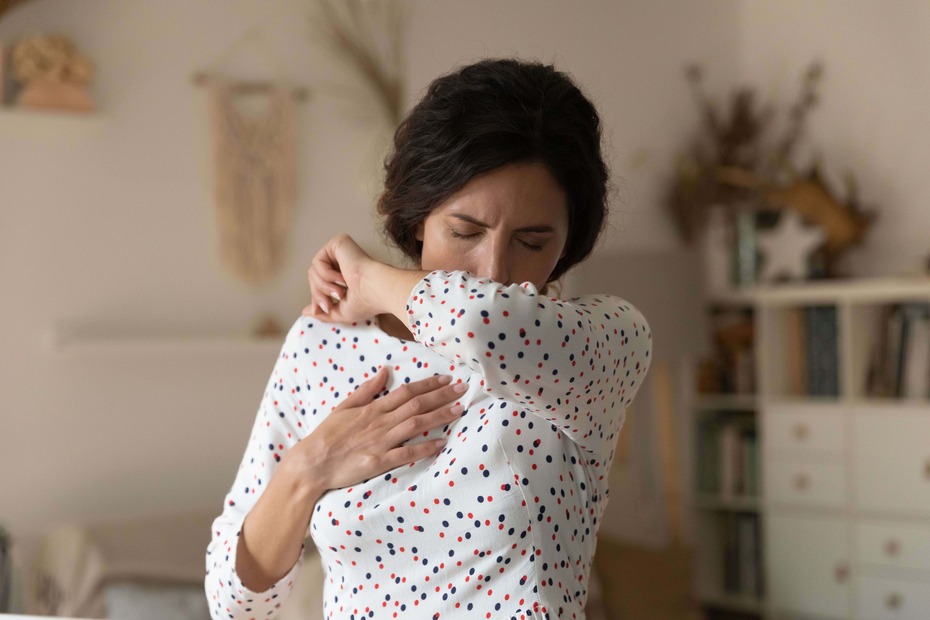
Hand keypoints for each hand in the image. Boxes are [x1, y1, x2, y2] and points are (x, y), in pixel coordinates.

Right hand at [283, 367, 466, 491]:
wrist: (312, 463)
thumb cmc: (327, 435)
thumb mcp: (344, 407)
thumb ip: (367, 390)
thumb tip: (385, 370)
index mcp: (373, 408)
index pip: (406, 392)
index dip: (429, 384)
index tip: (447, 379)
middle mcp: (380, 422)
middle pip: (416, 405)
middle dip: (442, 395)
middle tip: (463, 388)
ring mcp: (380, 442)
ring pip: (415, 425)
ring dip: (439, 416)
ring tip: (459, 410)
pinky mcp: (379, 462)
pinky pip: (406, 453)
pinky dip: (425, 448)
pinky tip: (442, 443)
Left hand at [304, 233, 377, 322]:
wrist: (376, 290)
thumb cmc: (366, 302)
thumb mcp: (341, 312)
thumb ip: (324, 312)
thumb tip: (306, 312)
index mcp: (345, 275)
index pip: (320, 284)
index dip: (318, 297)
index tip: (326, 308)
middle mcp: (342, 261)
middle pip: (314, 278)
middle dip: (319, 294)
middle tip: (330, 304)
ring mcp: (340, 251)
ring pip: (313, 271)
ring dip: (323, 286)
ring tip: (340, 292)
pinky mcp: (338, 243)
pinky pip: (318, 261)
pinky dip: (326, 275)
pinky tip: (343, 279)